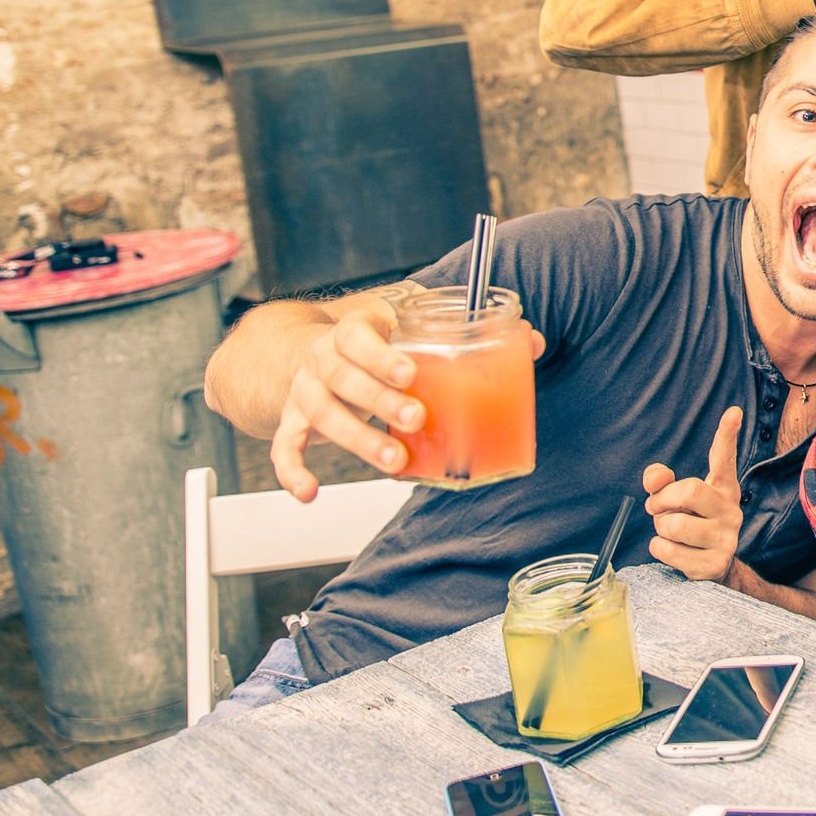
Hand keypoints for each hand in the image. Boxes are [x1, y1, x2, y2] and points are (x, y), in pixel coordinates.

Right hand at [267, 306, 544, 501]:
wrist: (311, 347)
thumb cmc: (376, 338)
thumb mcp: (412, 322)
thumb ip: (466, 330)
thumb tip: (531, 341)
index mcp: (353, 331)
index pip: (357, 337)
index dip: (381, 356)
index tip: (411, 373)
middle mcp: (322, 359)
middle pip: (342, 379)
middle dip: (379, 402)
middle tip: (417, 419)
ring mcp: (304, 392)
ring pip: (320, 416)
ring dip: (356, 440)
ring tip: (394, 461)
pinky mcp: (292, 421)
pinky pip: (284, 447)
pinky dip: (292, 471)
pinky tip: (310, 493)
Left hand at [644, 406, 744, 581]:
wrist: (712, 568)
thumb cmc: (691, 524)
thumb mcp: (676, 500)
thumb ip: (661, 482)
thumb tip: (653, 478)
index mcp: (723, 488)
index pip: (724, 458)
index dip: (727, 434)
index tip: (733, 412)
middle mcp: (731, 510)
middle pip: (689, 490)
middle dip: (661, 500)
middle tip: (656, 507)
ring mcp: (726, 538)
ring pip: (673, 524)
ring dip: (660, 529)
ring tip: (671, 532)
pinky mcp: (715, 564)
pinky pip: (667, 549)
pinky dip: (660, 549)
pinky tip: (674, 550)